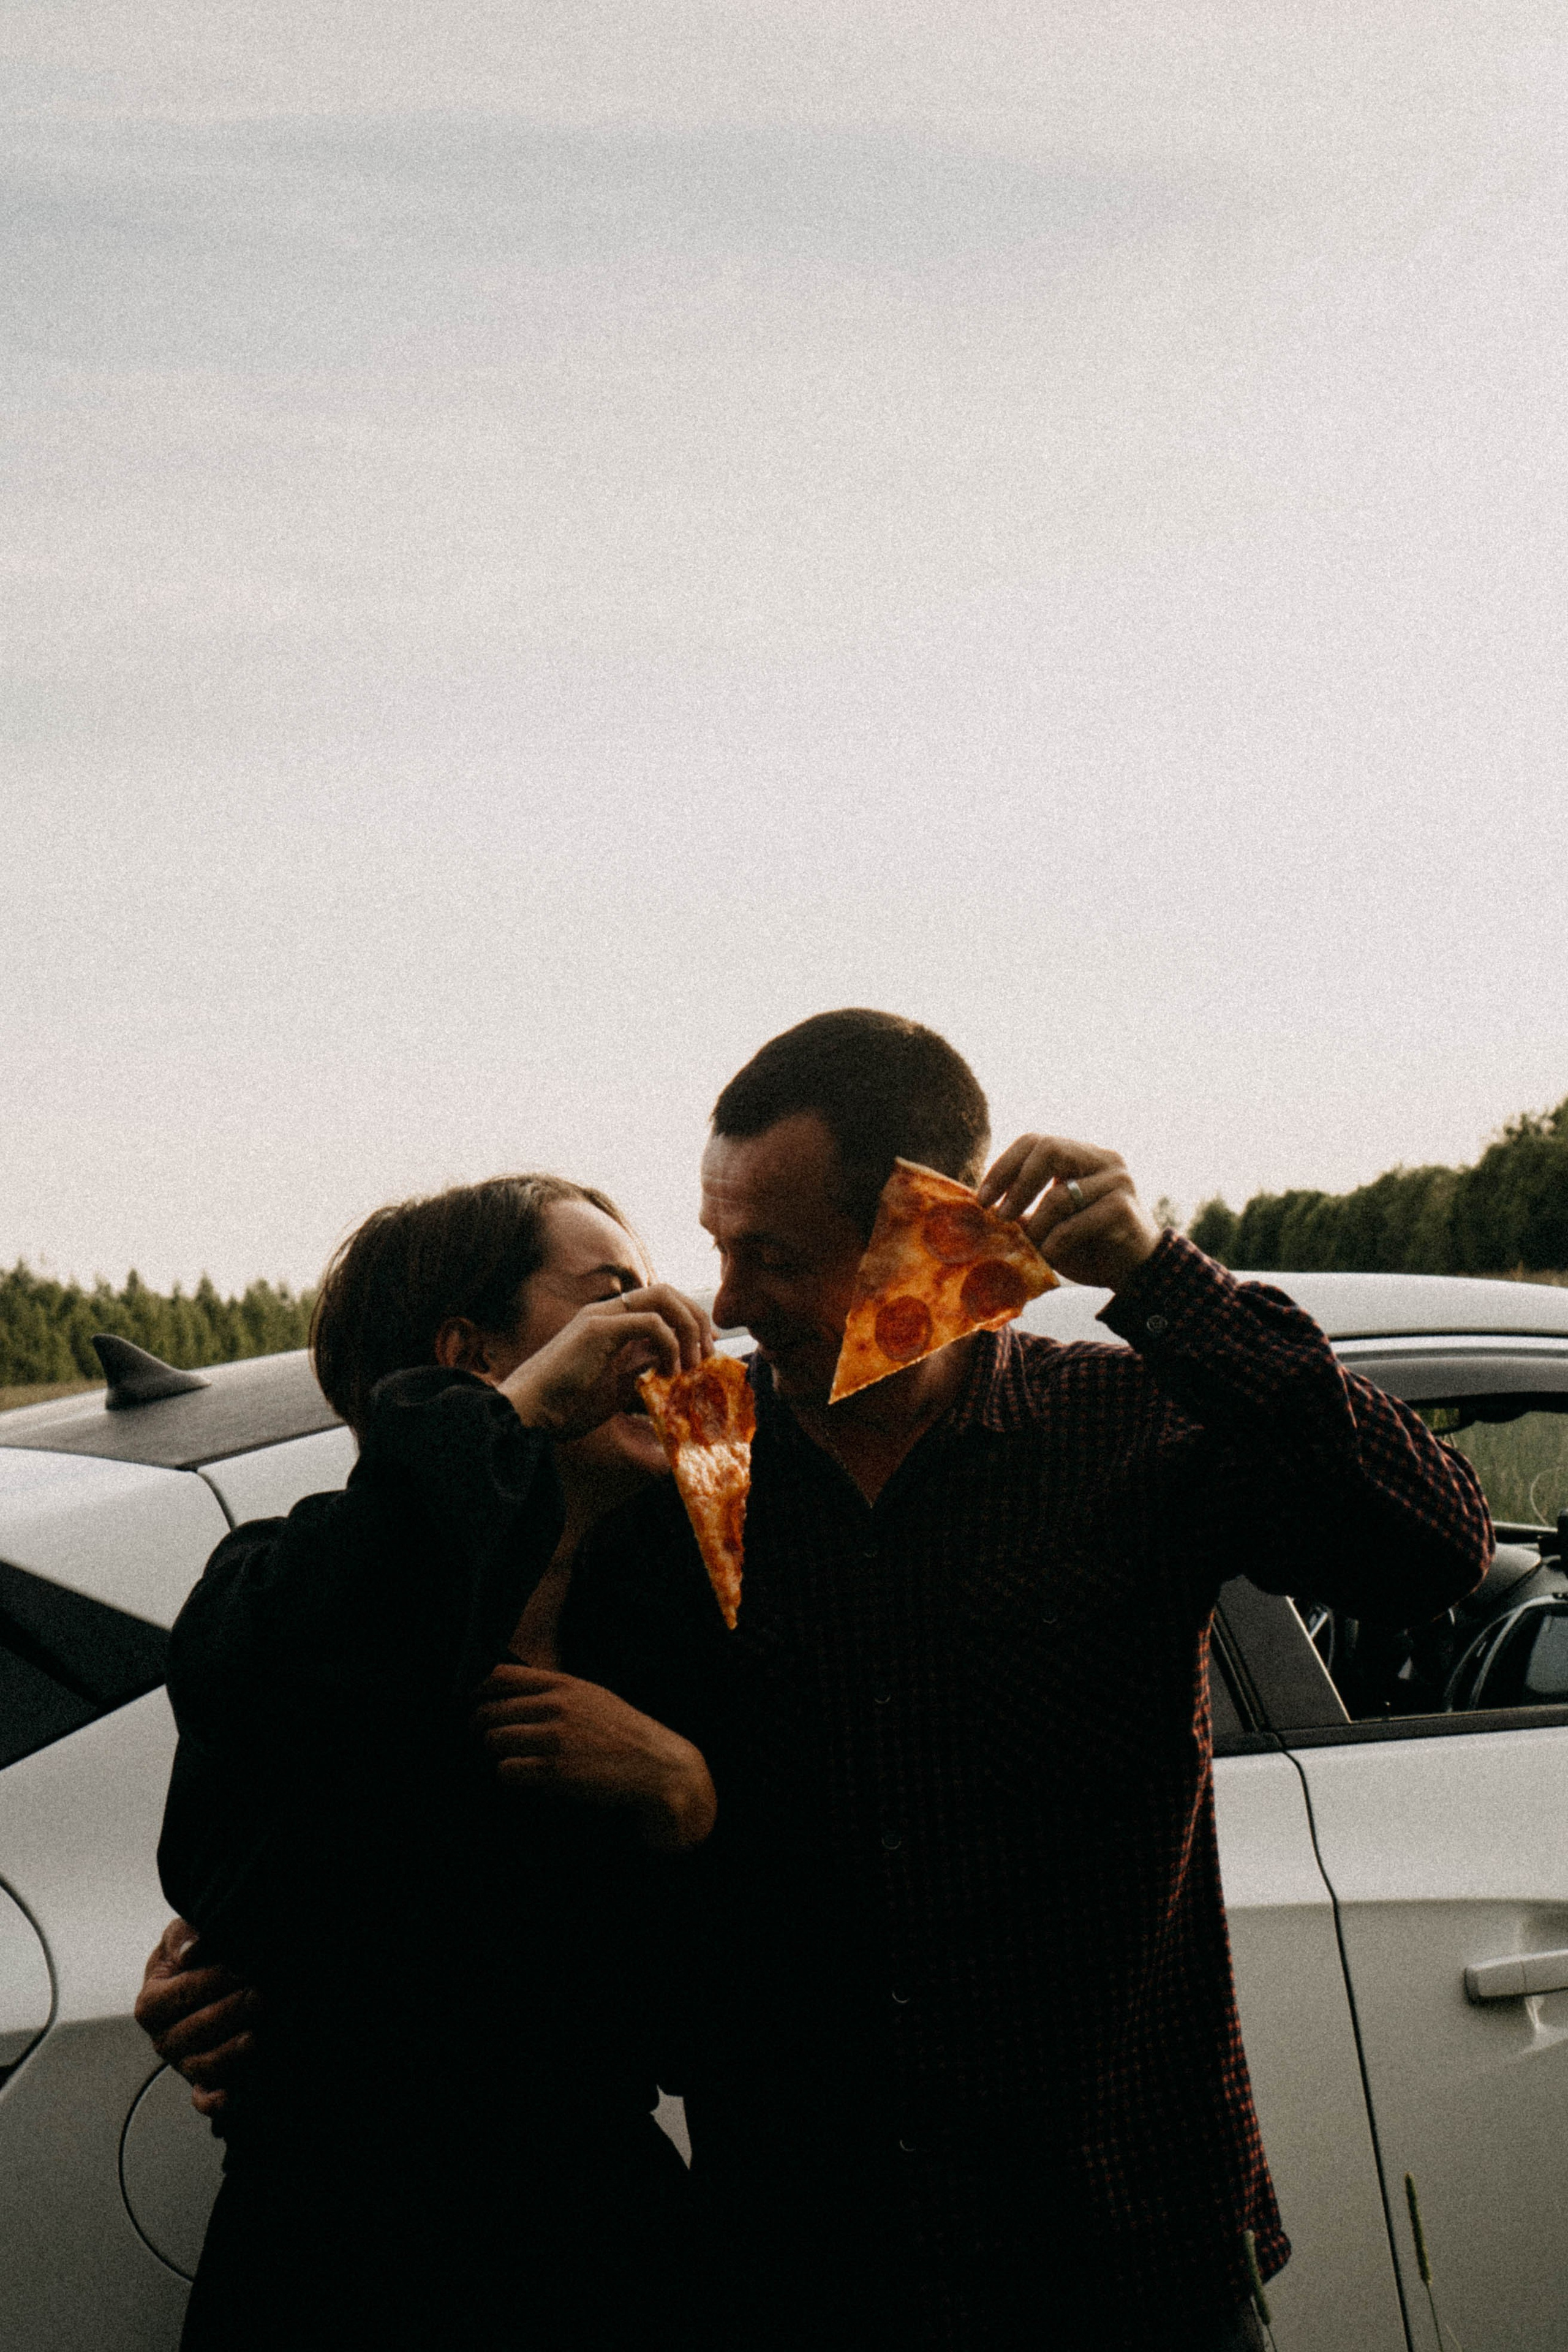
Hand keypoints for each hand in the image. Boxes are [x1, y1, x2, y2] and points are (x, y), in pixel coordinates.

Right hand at [133, 1917, 258, 2124]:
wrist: (203, 1977)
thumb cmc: (192, 1954)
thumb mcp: (181, 1935)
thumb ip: (183, 1937)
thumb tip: (191, 1951)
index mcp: (150, 2004)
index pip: (179, 1995)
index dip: (211, 1982)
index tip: (240, 1968)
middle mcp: (162, 2038)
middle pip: (192, 2032)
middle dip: (229, 2012)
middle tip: (260, 1994)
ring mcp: (181, 2062)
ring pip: (202, 2065)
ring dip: (229, 2052)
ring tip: (256, 2035)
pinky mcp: (200, 2080)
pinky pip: (202, 2097)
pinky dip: (212, 2100)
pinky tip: (229, 2096)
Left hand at [473, 1664, 716, 1853]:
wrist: (655, 1765)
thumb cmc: (623, 1731)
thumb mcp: (592, 1696)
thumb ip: (555, 1690)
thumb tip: (512, 1692)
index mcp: (563, 1684)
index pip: (500, 1675)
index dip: (477, 1689)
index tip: (472, 1702)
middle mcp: (556, 1707)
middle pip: (490, 1711)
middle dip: (478, 1726)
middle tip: (482, 1736)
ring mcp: (555, 1739)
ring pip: (494, 1741)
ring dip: (496, 1752)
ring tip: (510, 1757)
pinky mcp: (555, 1771)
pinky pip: (507, 1770)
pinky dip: (509, 1774)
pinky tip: (524, 1776)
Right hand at [499, 1285, 714, 1440]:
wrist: (529, 1412)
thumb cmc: (567, 1405)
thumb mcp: (617, 1385)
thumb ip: (642, 1368)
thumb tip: (671, 1363)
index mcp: (613, 1323)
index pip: (662, 1303)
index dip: (692, 1321)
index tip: (707, 1351)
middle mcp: (608, 1312)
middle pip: (668, 1292)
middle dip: (697, 1318)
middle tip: (708, 1353)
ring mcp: (601, 1317)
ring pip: (662, 1296)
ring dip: (688, 1326)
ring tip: (693, 1362)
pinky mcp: (597, 1330)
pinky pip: (648, 1321)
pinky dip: (670, 1342)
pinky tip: (670, 1370)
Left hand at [978, 1134, 1159, 1290]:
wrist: (1135, 1274)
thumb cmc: (1089, 1247)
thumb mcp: (1049, 1225)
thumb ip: (1023, 1210)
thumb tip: (982, 1207)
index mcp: (1083, 1155)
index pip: (1036, 1141)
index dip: (1004, 1166)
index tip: (983, 1198)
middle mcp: (1104, 1160)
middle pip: (1049, 1150)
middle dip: (1017, 1184)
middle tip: (1000, 1216)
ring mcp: (1117, 1181)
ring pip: (1059, 1195)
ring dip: (1037, 1227)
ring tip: (1032, 1248)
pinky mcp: (1123, 1208)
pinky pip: (1074, 1224)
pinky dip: (1055, 1244)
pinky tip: (1051, 1257)